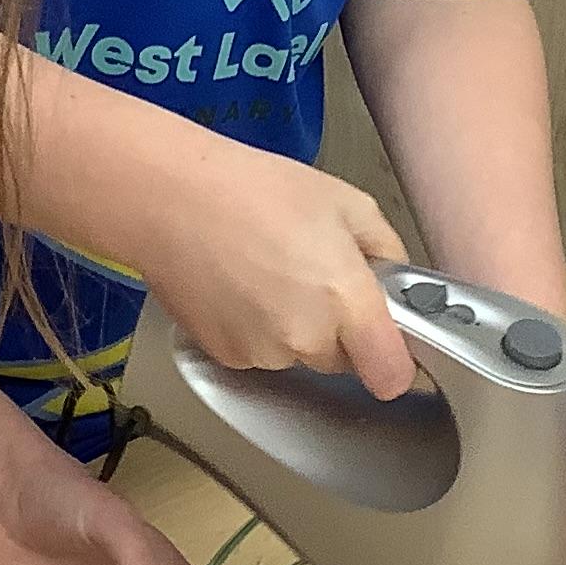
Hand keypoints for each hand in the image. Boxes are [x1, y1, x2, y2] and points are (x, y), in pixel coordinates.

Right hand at [126, 143, 413, 399]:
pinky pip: (258, 352)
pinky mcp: (226, 357)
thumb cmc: (253, 189)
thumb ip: (385, 249)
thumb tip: (393, 280)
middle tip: (313, 274)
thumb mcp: (344, 200)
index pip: (392, 374)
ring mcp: (263, 352)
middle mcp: (307, 337)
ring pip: (297, 355)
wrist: (170, 199)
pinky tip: (239, 285)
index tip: (386, 339)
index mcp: (346, 299)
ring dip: (294, 327)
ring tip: (266, 271)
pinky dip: (255, 328)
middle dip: (338, 329)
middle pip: (342, 359)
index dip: (395, 360)